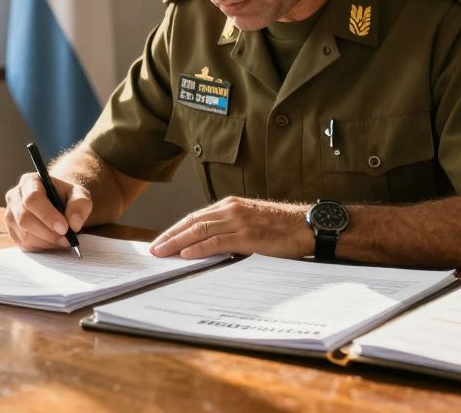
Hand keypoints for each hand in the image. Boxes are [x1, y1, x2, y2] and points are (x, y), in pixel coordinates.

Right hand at [3, 171, 92, 251]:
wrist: (58, 203)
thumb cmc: (67, 197)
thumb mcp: (79, 194)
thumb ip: (80, 204)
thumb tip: (73, 224)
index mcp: (29, 182)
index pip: (32, 199)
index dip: (47, 215)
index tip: (64, 228)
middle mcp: (14, 197)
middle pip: (24, 219)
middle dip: (48, 233)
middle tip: (67, 239)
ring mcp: (10, 215)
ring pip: (25, 235)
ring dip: (47, 242)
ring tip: (64, 240)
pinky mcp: (12, 232)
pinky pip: (24, 245)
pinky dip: (42, 247)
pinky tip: (54, 242)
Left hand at [149, 196, 312, 259]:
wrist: (306, 225)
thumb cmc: (282, 227)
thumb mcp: (251, 222)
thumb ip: (230, 229)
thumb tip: (209, 245)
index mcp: (230, 205)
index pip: (195, 217)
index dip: (176, 229)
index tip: (161, 240)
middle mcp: (231, 209)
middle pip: (192, 222)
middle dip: (170, 236)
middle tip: (154, 248)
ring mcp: (238, 221)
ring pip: (200, 231)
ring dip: (177, 242)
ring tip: (162, 252)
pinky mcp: (248, 236)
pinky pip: (217, 242)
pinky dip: (199, 248)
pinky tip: (186, 255)